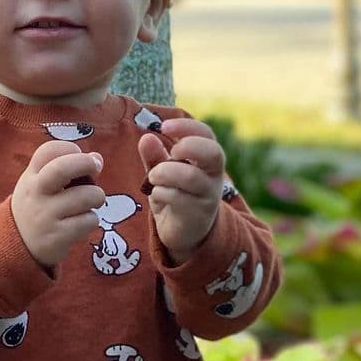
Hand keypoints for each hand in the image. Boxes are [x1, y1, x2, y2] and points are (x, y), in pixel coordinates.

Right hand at [11, 141, 104, 268]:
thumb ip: (65, 168)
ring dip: (97, 197)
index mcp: (31, 176)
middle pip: (63, 168)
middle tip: (96, 168)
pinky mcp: (57, 237)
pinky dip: (91, 220)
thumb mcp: (39, 184)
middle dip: (86, 163)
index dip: (70, 149)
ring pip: (86, 196)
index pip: (49, 151)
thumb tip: (98, 158)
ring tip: (91, 203)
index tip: (78, 157)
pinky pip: (88, 221)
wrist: (16, 247)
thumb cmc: (36, 208)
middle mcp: (36, 193)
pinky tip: (81, 223)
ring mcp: (45, 216)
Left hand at [138, 118, 225, 264]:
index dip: (186, 127)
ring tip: (152, 177)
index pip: (206, 134)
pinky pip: (178, 198)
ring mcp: (207, 196)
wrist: (185, 233)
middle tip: (169, 153)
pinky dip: (161, 192)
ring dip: (165, 172)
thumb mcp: (163, 173)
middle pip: (213, 152)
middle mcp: (213, 175)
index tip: (163, 127)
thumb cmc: (176, 195)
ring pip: (191, 177)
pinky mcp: (197, 215)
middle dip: (187, 147)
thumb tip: (146, 137)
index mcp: (207, 158)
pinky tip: (156, 195)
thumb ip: (155, 156)